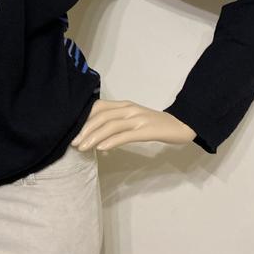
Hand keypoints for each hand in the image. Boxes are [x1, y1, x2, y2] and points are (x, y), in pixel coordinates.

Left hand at [70, 99, 196, 151]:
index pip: (98, 107)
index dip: (84, 119)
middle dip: (85, 130)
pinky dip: (112, 141)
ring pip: (111, 125)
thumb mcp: (133, 120)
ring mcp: (138, 119)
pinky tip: (101, 148)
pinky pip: (126, 135)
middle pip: (101, 116)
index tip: (73, 132)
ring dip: (94, 136)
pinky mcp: (146, 130)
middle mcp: (129, 109)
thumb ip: (116, 125)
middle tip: (74, 143)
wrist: (181, 124)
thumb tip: (96, 139)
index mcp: (124, 105)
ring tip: (83, 148)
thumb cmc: (154, 124)